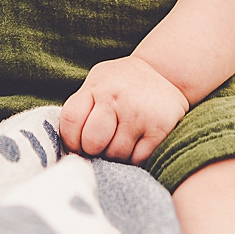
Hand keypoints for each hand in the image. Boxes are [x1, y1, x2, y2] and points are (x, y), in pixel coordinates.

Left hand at [60, 56, 189, 165]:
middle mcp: (117, 99)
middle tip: (101, 145)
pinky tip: (137, 143)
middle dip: (93, 150)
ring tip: (121, 139)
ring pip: (116, 155)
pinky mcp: (159, 130)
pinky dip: (135, 159)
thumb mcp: (98, 83)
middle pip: (92, 142)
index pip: (71, 120)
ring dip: (115, 156)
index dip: (70, 140)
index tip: (77, 145)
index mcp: (97, 87)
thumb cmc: (121, 85)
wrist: (164, 73)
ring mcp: (139, 115)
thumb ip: (83, 108)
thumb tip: (69, 148)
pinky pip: (138, 160)